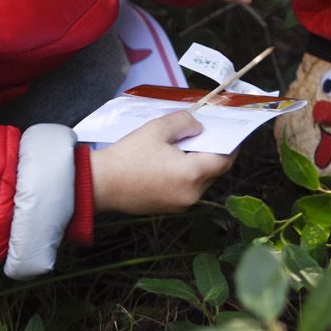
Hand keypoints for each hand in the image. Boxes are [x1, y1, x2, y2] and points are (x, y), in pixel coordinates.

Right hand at [89, 111, 234, 214]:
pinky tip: (170, 160)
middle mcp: (192, 194)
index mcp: (192, 175)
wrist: (100, 184)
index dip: (231, 144)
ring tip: (183, 145)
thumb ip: (184, 122)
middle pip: (213, 171)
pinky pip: (186, 189)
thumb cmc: (128, 156)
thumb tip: (198, 128)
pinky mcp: (168, 208)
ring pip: (200, 181)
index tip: (230, 131)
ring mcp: (180, 205)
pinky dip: (185, 174)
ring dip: (197, 163)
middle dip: (212, 151)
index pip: (224, 160)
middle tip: (203, 133)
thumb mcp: (157, 128)